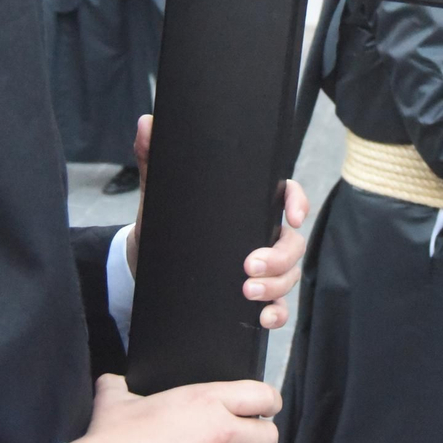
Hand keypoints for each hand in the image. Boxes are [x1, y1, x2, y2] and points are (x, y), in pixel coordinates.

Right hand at [75, 374, 279, 442]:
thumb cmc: (112, 441)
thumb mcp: (115, 401)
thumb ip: (119, 385)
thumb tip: (112, 381)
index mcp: (205, 400)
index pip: (262, 394)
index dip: (269, 400)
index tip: (265, 406)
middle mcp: (220, 432)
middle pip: (270, 435)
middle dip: (262, 438)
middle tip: (250, 439)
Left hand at [126, 115, 309, 330]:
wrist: (145, 263)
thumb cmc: (162, 222)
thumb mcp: (158, 192)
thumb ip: (153, 157)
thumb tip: (146, 124)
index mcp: (248, 204)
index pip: (286, 195)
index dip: (297, 202)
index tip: (292, 216)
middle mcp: (261, 234)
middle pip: (292, 242)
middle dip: (279, 256)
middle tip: (249, 266)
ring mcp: (262, 267)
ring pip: (290, 275)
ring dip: (276, 286)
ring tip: (247, 292)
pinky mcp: (253, 296)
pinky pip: (278, 306)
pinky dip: (276, 314)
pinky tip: (262, 318)